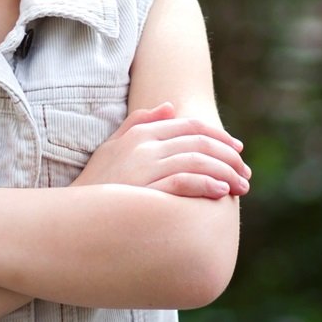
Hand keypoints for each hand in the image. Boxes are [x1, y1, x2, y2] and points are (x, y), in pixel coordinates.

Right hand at [72, 102, 250, 198]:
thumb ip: (139, 123)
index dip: (219, 136)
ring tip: (240, 187)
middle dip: (229, 156)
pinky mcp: (145, 190)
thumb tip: (170, 106)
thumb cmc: (97, 183)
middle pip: (199, 142)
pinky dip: (206, 184)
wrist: (75, 215)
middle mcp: (144, 146)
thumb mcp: (112, 146)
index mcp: (140, 133)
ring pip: (198, 161)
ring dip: (226, 173)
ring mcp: (144, 167)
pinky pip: (184, 182)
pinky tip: (221, 192)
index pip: (190, 126)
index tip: (237, 150)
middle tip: (245, 172)